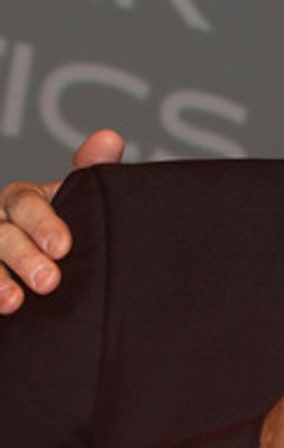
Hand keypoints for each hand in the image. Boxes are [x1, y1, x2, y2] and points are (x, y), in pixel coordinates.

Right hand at [0, 129, 124, 313]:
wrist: (59, 274)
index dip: (43, 224)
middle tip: (49, 282)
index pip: (26, 203)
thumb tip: (108, 136)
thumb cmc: (70, 231)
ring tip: (14, 303)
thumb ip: (93, 172)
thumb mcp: (81, 202)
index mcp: (25, 200)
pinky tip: (1, 310)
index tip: (64, 247)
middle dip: (23, 257)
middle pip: (1, 234)